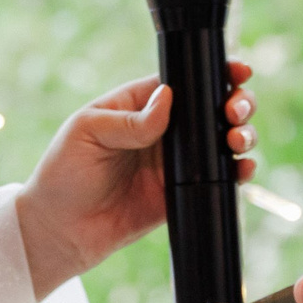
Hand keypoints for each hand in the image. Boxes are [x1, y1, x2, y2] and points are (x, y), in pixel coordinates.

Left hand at [13, 63, 259, 297]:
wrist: (60, 231)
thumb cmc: (63, 174)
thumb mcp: (86, 133)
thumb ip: (129, 120)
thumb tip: (168, 98)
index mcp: (139, 105)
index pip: (183, 81)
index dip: (213, 74)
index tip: (236, 71)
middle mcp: (163, 130)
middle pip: (212, 107)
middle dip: (235, 102)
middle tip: (236, 110)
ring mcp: (175, 162)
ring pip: (222, 140)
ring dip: (241, 134)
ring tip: (238, 139)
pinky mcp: (182, 193)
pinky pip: (219, 179)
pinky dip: (238, 172)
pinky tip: (242, 168)